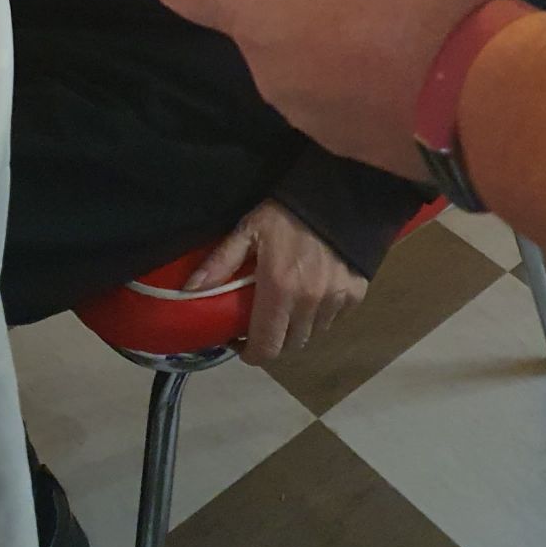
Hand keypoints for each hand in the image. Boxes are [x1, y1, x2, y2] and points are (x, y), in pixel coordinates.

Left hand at [110, 0, 506, 177]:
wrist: (494, 102)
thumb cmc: (421, 4)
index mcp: (258, 23)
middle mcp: (266, 75)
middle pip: (241, 17)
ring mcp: (305, 114)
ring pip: (284, 50)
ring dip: (302, 20)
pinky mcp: (344, 139)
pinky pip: (320, 81)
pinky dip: (333, 53)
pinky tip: (379, 37)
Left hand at [186, 200, 366, 362]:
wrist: (337, 193)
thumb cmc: (286, 213)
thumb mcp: (248, 230)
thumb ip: (220, 262)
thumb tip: (190, 290)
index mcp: (279, 290)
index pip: (266, 347)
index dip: (251, 353)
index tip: (241, 342)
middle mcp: (308, 303)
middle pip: (290, 345)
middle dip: (274, 338)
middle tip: (263, 319)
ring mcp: (335, 300)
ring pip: (313, 333)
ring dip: (298, 326)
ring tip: (288, 303)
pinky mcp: (356, 294)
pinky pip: (335, 318)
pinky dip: (322, 313)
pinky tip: (314, 291)